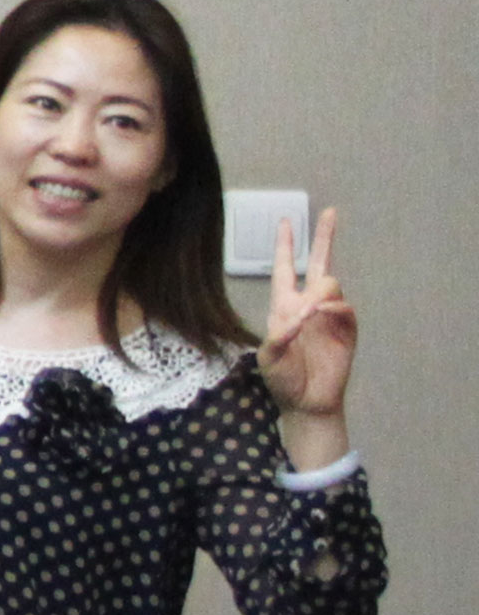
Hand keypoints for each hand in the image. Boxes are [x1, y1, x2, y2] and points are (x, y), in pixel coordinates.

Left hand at [262, 207, 354, 421]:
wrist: (306, 401)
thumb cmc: (282, 379)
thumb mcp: (268, 357)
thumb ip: (279, 335)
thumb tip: (302, 314)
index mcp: (284, 305)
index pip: (284, 268)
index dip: (284, 245)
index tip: (285, 221)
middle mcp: (307, 304)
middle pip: (318, 263)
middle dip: (324, 237)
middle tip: (330, 212)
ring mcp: (329, 315)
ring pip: (331, 283)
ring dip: (320, 292)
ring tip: (310, 313)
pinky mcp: (347, 329)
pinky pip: (345, 307)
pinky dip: (334, 308)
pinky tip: (324, 315)